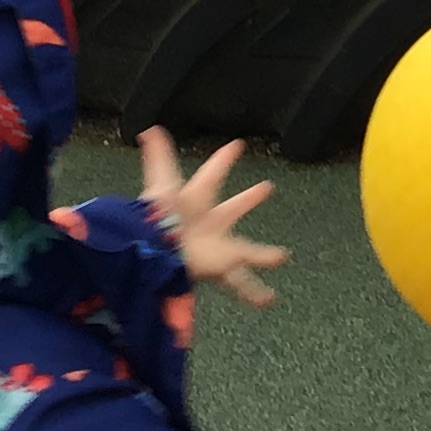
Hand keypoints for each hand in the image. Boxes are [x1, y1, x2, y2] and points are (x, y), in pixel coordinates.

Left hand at [136, 126, 286, 307]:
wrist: (154, 250)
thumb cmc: (157, 217)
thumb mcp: (161, 183)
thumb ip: (157, 157)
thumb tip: (148, 130)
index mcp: (197, 199)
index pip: (212, 175)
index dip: (222, 160)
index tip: (236, 146)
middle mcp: (209, 223)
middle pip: (232, 209)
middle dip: (247, 200)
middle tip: (265, 188)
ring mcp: (218, 246)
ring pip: (245, 251)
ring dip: (263, 255)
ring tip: (283, 256)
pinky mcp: (223, 265)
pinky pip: (242, 281)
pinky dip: (256, 293)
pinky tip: (270, 300)